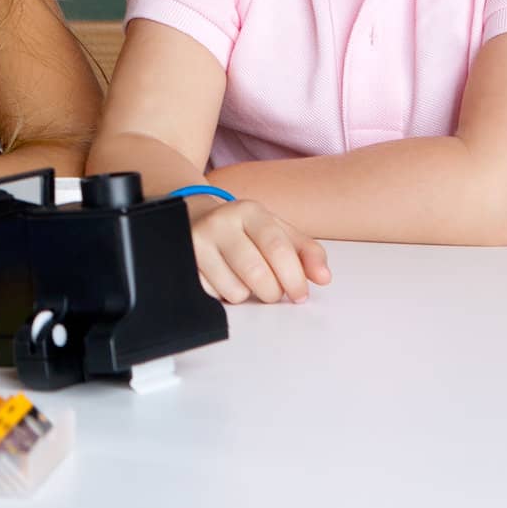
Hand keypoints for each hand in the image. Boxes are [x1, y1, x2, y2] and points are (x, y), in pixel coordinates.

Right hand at [190, 198, 330, 303]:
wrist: (195, 218)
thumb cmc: (244, 230)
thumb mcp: (277, 231)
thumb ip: (306, 252)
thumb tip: (324, 277)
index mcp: (249, 211)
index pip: (278, 248)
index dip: (294, 278)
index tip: (300, 294)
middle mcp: (220, 222)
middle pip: (257, 274)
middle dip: (272, 292)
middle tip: (272, 291)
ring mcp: (197, 242)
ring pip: (234, 291)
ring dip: (246, 295)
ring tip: (242, 279)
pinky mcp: (182, 262)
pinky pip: (212, 296)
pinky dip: (222, 295)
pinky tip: (221, 278)